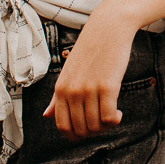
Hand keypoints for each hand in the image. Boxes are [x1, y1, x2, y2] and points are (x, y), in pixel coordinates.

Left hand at [44, 3, 138, 139]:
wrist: (108, 28)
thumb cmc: (89, 51)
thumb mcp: (68, 72)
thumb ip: (57, 96)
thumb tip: (46, 116)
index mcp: (60, 89)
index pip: (62, 126)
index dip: (75, 135)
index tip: (87, 130)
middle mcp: (72, 91)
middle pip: (80, 129)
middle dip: (93, 132)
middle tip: (103, 123)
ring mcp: (89, 89)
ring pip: (96, 126)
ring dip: (106, 127)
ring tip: (112, 116)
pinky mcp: (108, 86)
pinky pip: (109, 117)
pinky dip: (115, 120)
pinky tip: (118, 113)